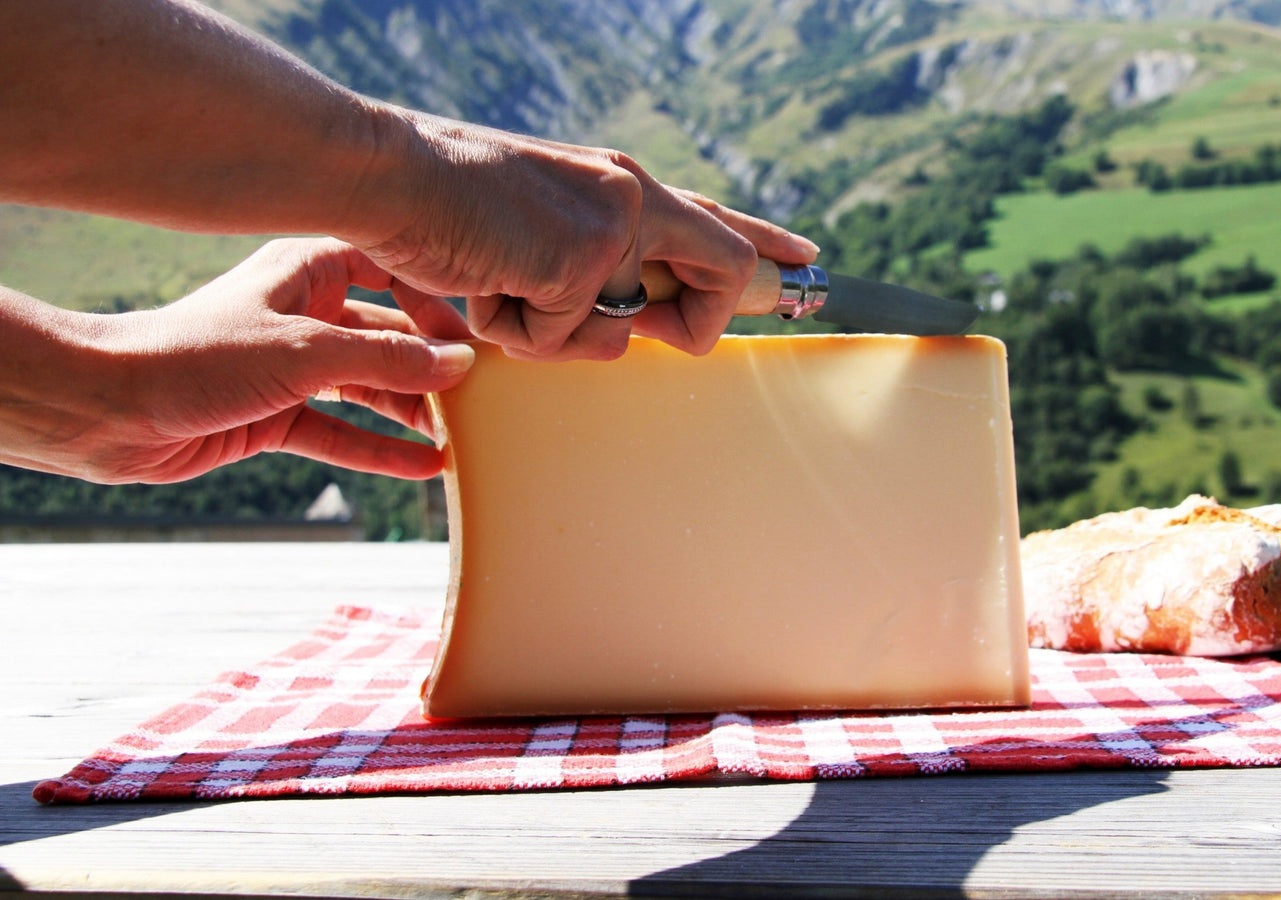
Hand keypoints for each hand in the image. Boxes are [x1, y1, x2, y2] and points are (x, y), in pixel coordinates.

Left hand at [0, 238, 475, 483]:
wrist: (108, 408)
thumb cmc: (196, 356)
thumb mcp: (306, 352)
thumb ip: (387, 358)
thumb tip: (458, 364)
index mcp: (307, 270)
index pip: (392, 269)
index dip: (435, 297)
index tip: (473, 333)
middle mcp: (305, 312)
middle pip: (387, 333)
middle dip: (431, 364)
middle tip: (482, 395)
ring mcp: (292, 364)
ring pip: (369, 385)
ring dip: (411, 410)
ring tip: (462, 436)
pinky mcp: (277, 412)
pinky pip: (342, 430)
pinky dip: (378, 449)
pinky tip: (424, 467)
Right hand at [354, 113, 818, 361]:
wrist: (389, 174)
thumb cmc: (449, 207)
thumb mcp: (540, 225)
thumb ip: (595, 262)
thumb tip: (631, 326)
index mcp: (622, 183)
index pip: (714, 216)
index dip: (767, 243)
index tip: (804, 259)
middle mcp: (632, 198)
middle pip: (727, 270)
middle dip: (694, 325)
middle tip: (650, 332)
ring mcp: (613, 229)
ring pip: (617, 333)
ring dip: (554, 334)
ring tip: (503, 282)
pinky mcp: (581, 263)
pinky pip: (559, 341)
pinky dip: (512, 332)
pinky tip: (484, 282)